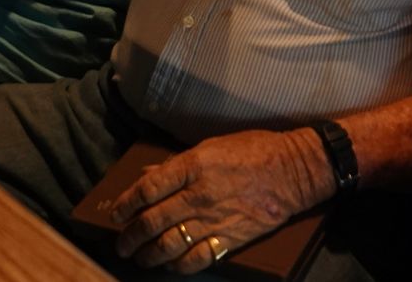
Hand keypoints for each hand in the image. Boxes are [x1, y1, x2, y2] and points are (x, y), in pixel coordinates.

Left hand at [112, 129, 332, 272]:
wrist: (295, 171)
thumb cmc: (255, 150)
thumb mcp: (213, 146)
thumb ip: (179, 163)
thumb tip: (149, 175)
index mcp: (193, 165)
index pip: (148, 188)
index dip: (126, 203)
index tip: (117, 213)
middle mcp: (199, 194)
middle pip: (153, 220)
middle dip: (130, 236)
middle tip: (120, 243)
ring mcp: (213, 219)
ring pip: (169, 244)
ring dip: (148, 254)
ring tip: (139, 257)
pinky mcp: (230, 238)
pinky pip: (196, 258)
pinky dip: (178, 265)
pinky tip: (170, 265)